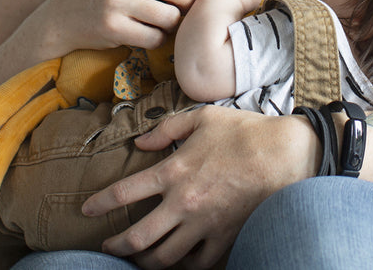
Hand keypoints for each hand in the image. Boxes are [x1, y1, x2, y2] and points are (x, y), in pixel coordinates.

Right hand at [48, 0, 244, 52]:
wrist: (65, 14)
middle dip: (188, 5)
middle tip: (178, 10)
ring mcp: (116, 0)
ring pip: (170, 17)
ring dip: (172, 25)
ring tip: (156, 21)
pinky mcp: (111, 26)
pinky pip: (154, 38)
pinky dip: (156, 39)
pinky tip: (143, 33)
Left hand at [82, 106, 318, 268]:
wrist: (286, 154)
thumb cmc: (245, 132)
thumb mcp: (202, 118)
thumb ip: (166, 129)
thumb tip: (140, 142)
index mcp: (174, 170)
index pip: (124, 192)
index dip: (100, 203)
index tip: (86, 209)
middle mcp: (183, 203)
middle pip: (137, 238)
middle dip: (115, 247)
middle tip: (106, 248)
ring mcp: (204, 225)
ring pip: (164, 258)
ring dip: (144, 262)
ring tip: (136, 260)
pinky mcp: (225, 238)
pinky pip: (197, 263)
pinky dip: (183, 267)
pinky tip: (176, 262)